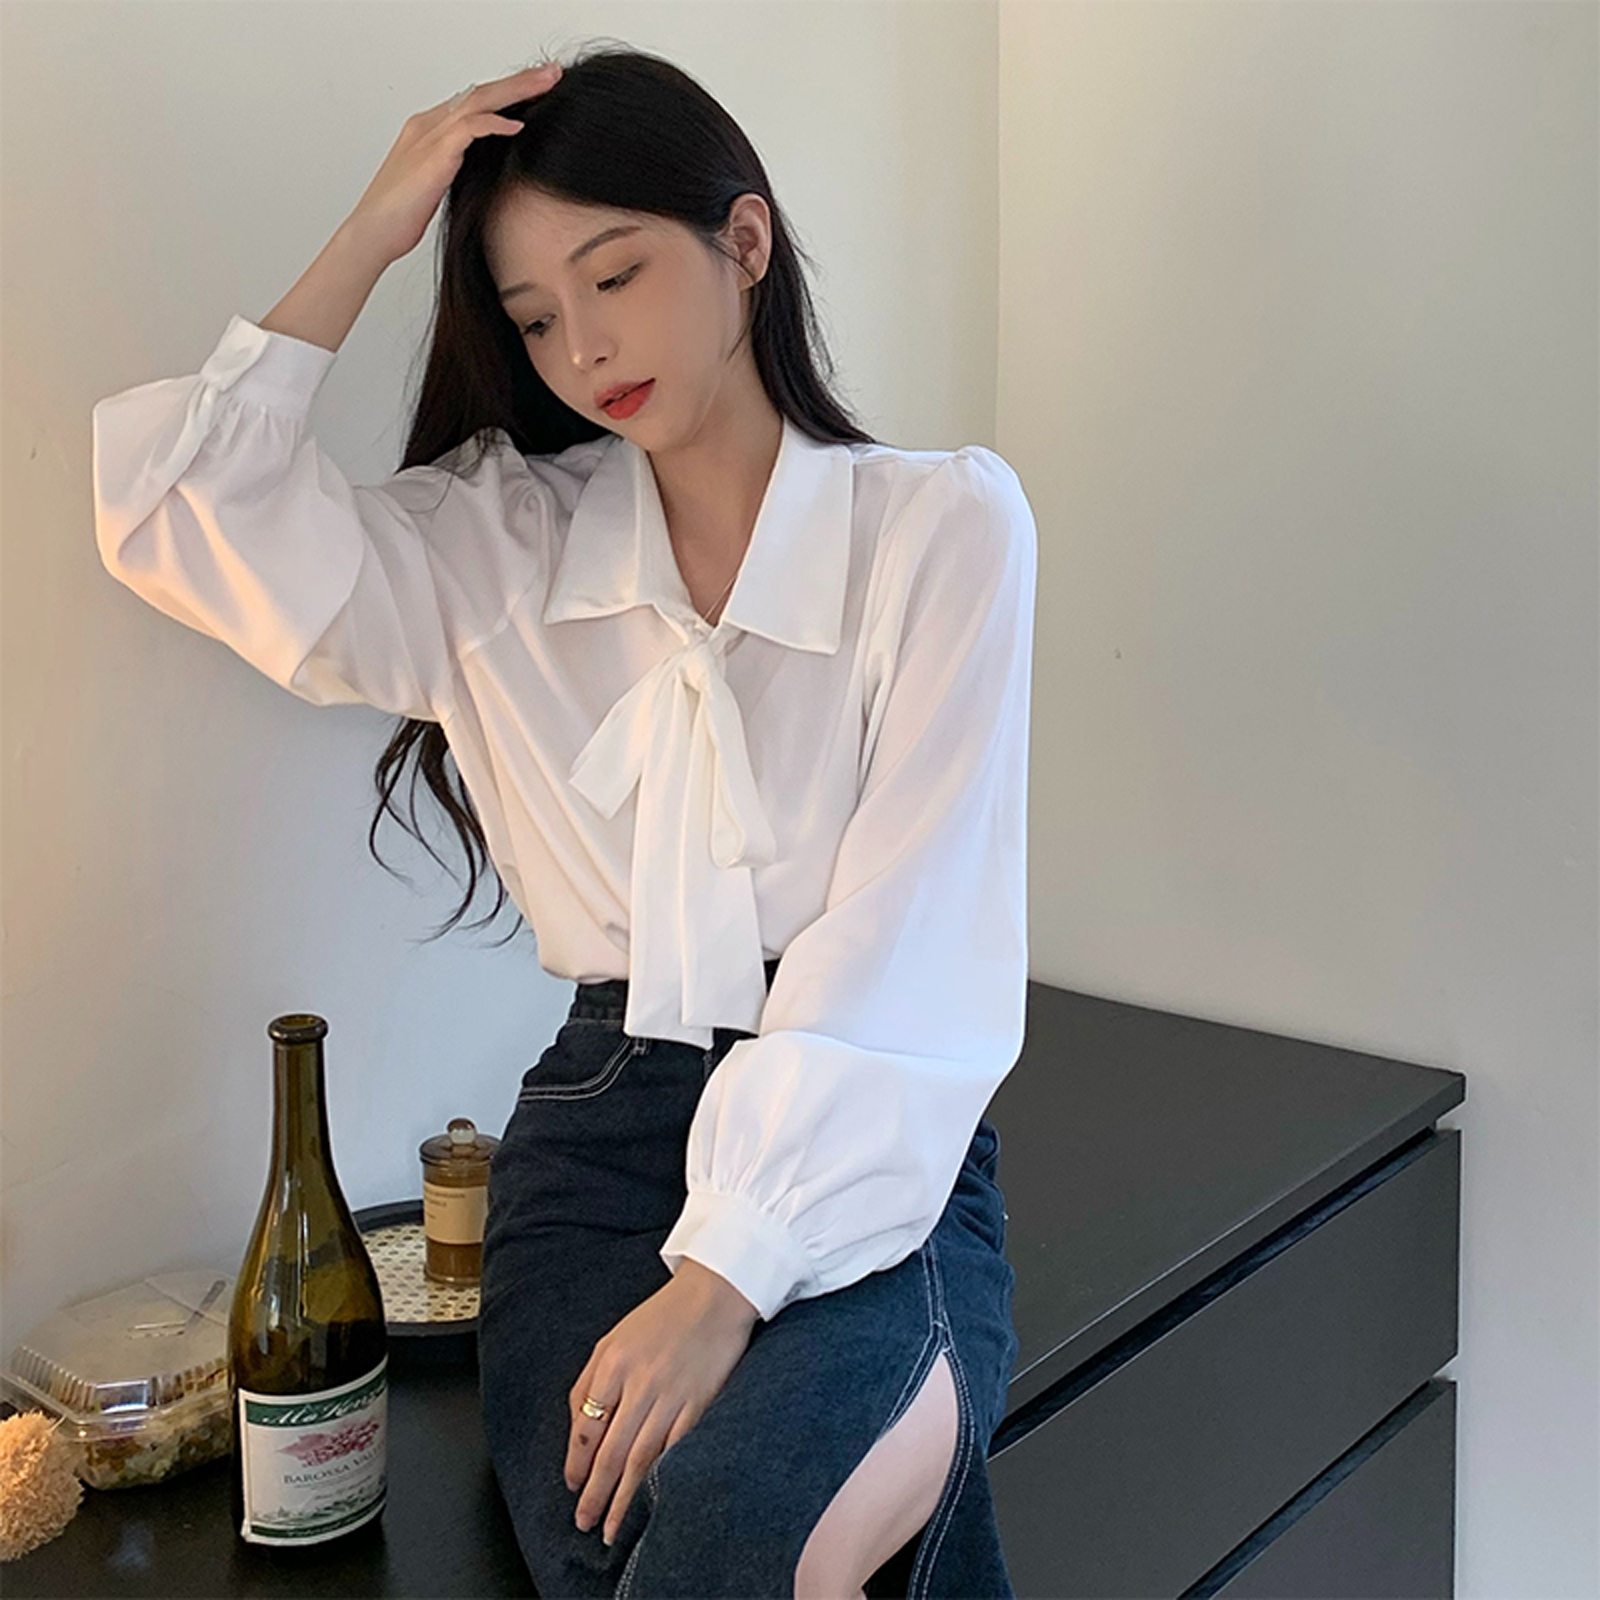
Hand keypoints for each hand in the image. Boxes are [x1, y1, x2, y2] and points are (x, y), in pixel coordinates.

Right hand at [344, 61, 562, 266]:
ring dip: (516, 90)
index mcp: (429, 130)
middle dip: (519, 82)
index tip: (538, 89)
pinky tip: (517, 126)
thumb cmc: (401, 216)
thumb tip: (487, 171)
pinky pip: (469, 129)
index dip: (507, 92)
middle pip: (480, 92)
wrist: (373, 232)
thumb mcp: (437, 185)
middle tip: (552, 73)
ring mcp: (429, 136)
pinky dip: (494, 124)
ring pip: (478, 100)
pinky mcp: (434, 155)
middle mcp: (429, 125)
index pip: (475, 100)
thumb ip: (458, 168)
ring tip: (547, 83)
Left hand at [567, 1262, 758, 1545]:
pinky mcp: (700, 1403)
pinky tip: (653, 1501)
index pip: (585, 1429)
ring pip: (639, 1459)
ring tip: (611, 1528)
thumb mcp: (614, 1338)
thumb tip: (578, 1426)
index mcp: (611, 1364)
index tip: (572, 1488)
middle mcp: (638, 1383)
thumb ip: (591, 1379)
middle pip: (609, 1453)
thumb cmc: (662, 1316)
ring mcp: (671, 1395)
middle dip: (594, 1494)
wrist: (715, 1293)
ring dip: (623, 1499)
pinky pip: (675, 1449)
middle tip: (584, 1523)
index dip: (575, 1465)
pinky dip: (661, 1478)